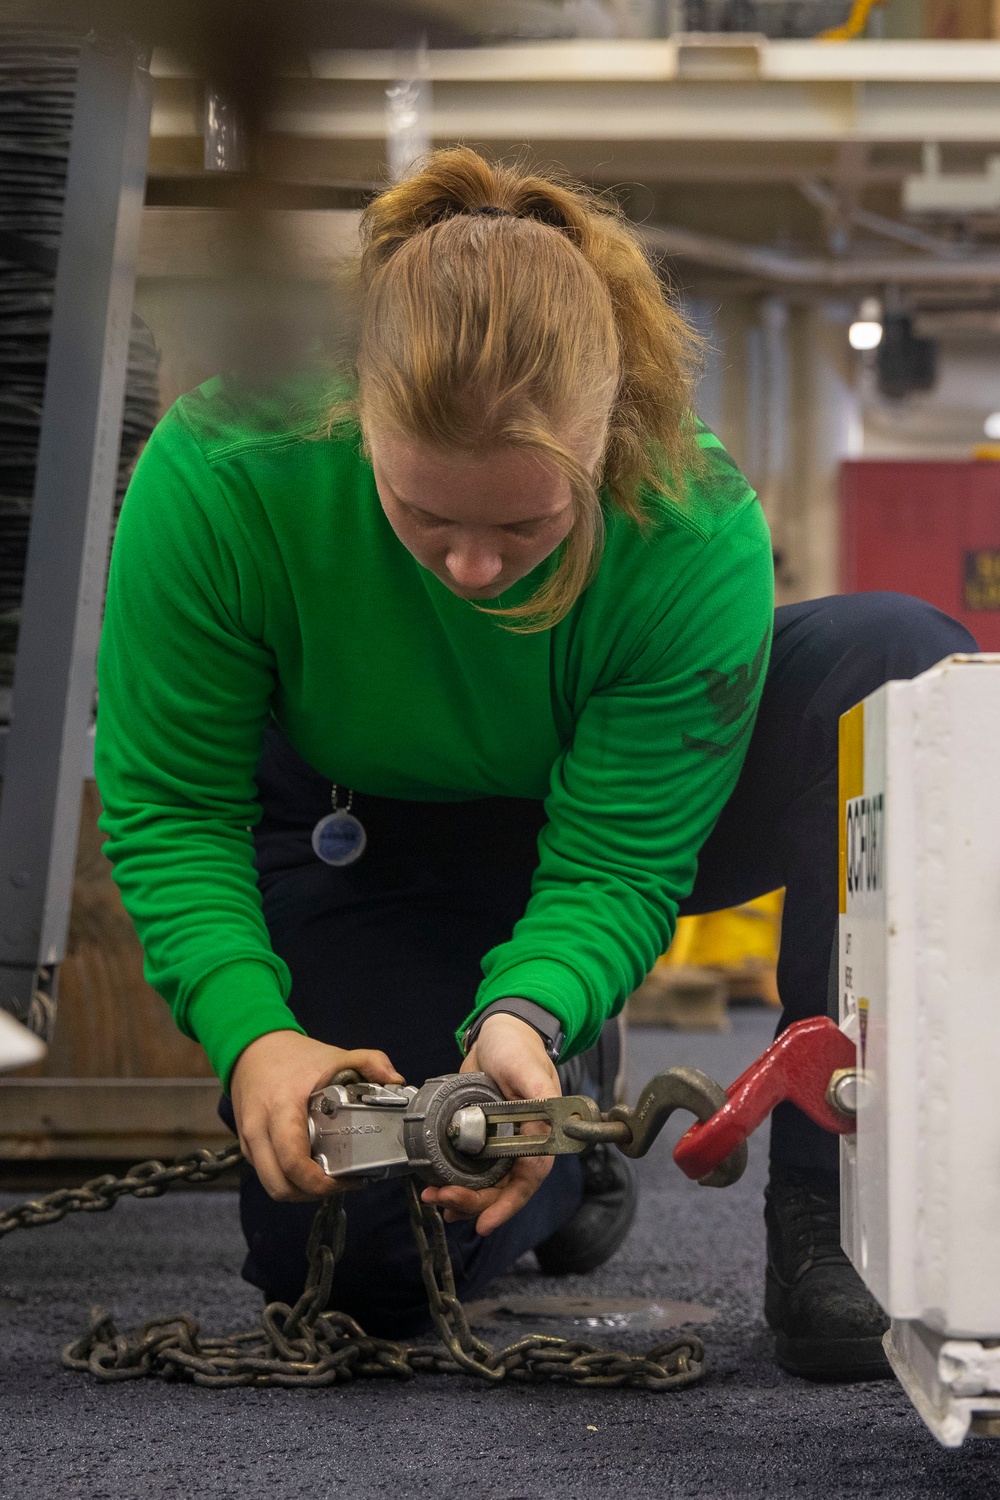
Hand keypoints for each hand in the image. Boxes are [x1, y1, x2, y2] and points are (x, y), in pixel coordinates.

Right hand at [230, 1029, 403, 1201]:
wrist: (253, 1050)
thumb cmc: (293, 1057)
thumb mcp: (334, 1055)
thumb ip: (370, 1062)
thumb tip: (397, 1081)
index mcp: (281, 1109)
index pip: (294, 1163)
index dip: (322, 1183)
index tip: (350, 1178)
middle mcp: (259, 1131)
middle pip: (281, 1186)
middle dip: (314, 1193)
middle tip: (343, 1182)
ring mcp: (249, 1142)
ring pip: (273, 1186)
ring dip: (302, 1191)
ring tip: (330, 1178)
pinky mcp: (247, 1148)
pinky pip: (268, 1176)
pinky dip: (290, 1180)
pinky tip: (313, 1167)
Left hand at [420, 1013, 559, 1236]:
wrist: (498, 1033)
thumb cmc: (518, 1048)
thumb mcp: (528, 1070)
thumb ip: (538, 1095)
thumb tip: (544, 1124)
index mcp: (543, 1132)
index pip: (530, 1176)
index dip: (509, 1203)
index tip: (484, 1222)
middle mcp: (525, 1144)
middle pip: (506, 1188)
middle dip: (476, 1203)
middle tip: (443, 1201)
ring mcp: (504, 1144)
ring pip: (489, 1185)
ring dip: (464, 1199)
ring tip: (436, 1198)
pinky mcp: (484, 1139)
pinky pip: (474, 1172)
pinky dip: (459, 1186)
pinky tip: (441, 1192)